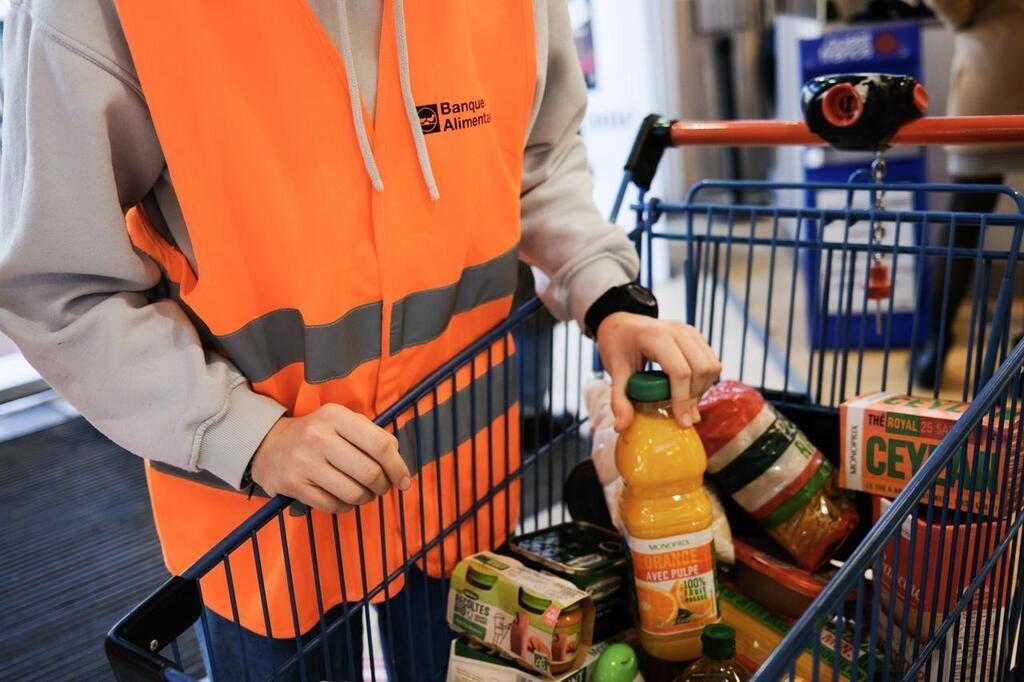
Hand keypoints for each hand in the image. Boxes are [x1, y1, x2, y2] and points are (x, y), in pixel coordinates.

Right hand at [250, 404, 411, 513]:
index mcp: (336, 416)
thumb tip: (398, 463)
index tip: (404, 481)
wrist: (269, 445)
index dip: (398, 467)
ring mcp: (305, 463)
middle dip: (383, 485)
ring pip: (354, 493)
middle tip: (382, 487)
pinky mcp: (294, 486)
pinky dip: (347, 506)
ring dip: (366, 498)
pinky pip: (334, 506)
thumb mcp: (342, 421)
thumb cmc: (317, 433)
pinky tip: (345, 498)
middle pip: (370, 472)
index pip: (380, 445)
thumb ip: (372, 435)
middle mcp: (319, 437)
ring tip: (365, 493)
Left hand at [597, 313, 720, 431]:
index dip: (683, 399)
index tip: (682, 422)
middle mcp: (678, 330)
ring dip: (703, 389)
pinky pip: (711, 361)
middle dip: (695, 396)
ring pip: (712, 365)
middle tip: (682, 413)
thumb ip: (619, 399)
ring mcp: (689, 331)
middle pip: (702, 369)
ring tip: (684, 401)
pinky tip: (688, 389)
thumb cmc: (617, 344)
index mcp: (656, 336)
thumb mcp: (614, 370)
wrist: (621, 323)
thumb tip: (622, 427)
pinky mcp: (696, 336)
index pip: (680, 371)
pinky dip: (705, 380)